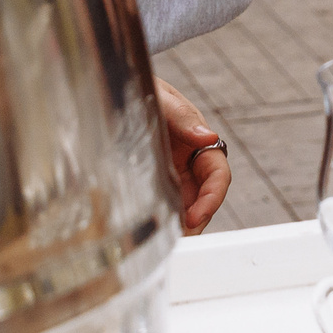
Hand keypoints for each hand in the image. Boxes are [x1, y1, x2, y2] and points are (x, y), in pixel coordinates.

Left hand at [155, 79, 230, 232]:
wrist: (115, 90)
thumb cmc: (143, 90)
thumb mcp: (163, 100)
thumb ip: (184, 119)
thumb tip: (207, 137)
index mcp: (199, 142)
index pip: (217, 174)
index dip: (212, 198)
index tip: (197, 216)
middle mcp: (189, 161)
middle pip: (204, 197)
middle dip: (198, 220)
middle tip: (181, 239)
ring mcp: (171, 174)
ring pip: (184, 206)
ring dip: (180, 225)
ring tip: (166, 242)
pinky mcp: (152, 182)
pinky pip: (163, 205)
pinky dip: (162, 221)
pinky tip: (151, 233)